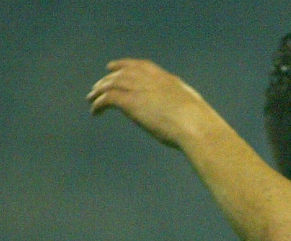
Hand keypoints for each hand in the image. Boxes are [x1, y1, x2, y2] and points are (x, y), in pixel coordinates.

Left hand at [87, 58, 221, 148]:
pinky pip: (107, 99)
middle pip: (121, 74)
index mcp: (165, 78)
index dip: (123, 65)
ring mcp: (139, 89)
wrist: (195, 125)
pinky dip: (99, 104)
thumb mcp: (191, 106)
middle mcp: (149, 79)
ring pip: (110, 84)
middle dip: (106, 80)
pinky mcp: (130, 102)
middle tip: (96, 89)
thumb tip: (182, 113)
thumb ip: (180, 103)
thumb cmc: (199, 122)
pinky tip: (95, 112)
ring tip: (91, 100)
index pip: (139, 65)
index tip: (112, 67)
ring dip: (98, 91)